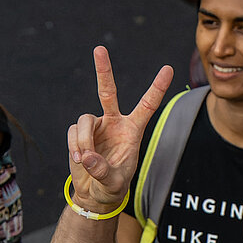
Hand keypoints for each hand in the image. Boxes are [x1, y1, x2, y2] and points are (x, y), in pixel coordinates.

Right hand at [68, 46, 174, 213]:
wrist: (94, 193)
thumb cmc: (112, 187)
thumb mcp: (114, 184)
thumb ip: (103, 171)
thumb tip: (87, 157)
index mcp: (132, 130)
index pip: (147, 105)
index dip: (157, 87)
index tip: (168, 68)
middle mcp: (114, 122)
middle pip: (108, 91)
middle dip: (103, 70)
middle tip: (99, 49)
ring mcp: (96, 125)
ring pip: (85, 120)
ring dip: (84, 140)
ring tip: (85, 159)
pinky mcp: (79, 132)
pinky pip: (74, 132)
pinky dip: (74, 145)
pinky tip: (79, 159)